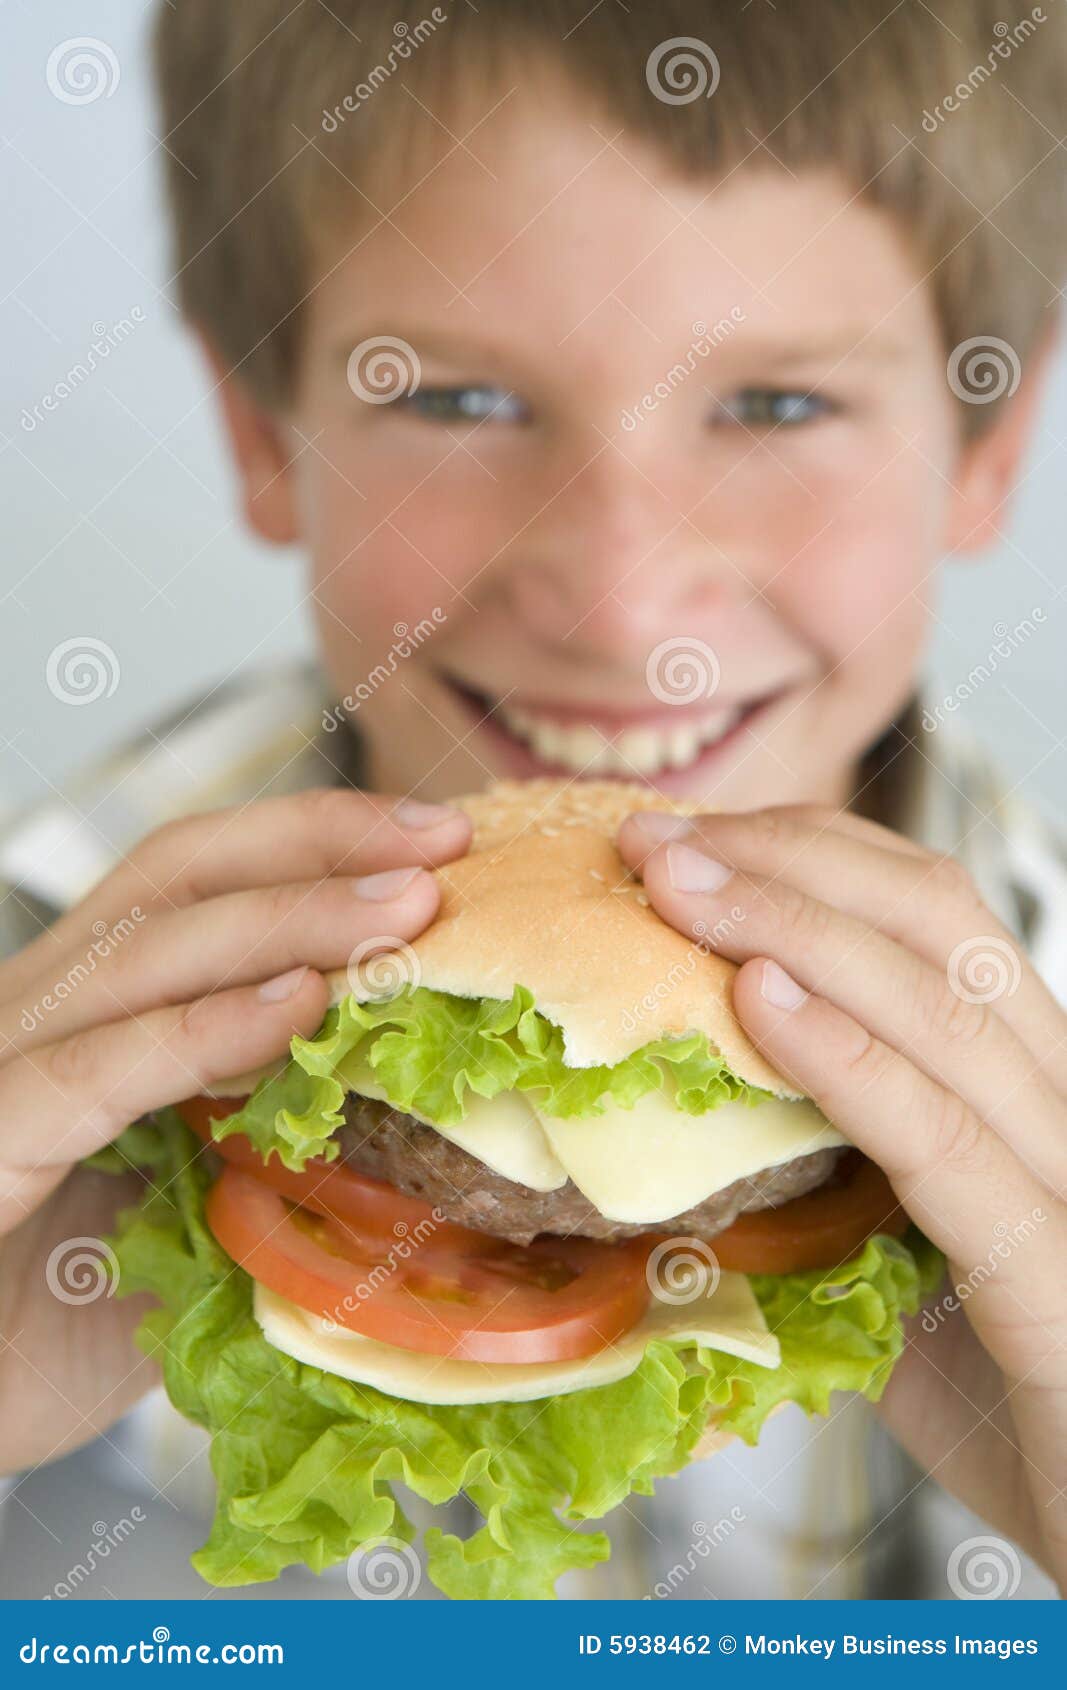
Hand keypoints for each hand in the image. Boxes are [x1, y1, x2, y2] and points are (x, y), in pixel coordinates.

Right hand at [0, 789, 470, 1473]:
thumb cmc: (67, 1319)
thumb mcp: (202, 1209)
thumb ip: (282, 1145)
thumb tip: (433, 1114)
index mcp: (94, 1005)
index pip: (200, 875)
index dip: (315, 839)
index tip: (442, 837)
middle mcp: (41, 1010)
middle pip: (176, 877)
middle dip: (318, 850)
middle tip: (444, 848)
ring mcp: (2, 1065)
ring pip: (144, 954)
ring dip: (285, 922)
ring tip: (400, 914)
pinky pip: (94, 1072)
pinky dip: (198, 1032)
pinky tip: (295, 1007)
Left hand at [618, 803, 1066, 1589]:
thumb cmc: (1000, 1399)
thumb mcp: (894, 1260)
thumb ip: (820, 1177)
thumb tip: (674, 1128)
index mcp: (1023, 1081)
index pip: (928, 911)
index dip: (806, 852)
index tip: (684, 838)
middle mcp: (1060, 1101)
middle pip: (936, 922)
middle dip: (784, 860)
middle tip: (649, 840)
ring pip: (942, 1007)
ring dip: (793, 925)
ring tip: (675, 885)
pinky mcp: (1056, 1274)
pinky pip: (946, 1144)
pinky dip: (848, 1059)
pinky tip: (759, 1004)